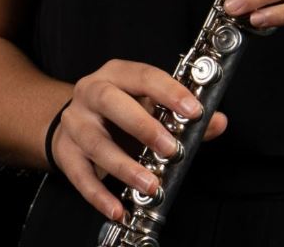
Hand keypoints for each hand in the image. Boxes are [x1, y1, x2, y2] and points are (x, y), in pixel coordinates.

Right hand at [52, 60, 226, 222]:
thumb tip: (217, 122)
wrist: (76, 120)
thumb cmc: (120, 111)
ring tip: (151, 185)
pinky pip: (80, 175)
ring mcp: (75, 122)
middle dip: (143, 126)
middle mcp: (91, 93)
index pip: (143, 76)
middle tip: (171, 149)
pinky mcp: (65, 151)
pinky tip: (117, 209)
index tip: (194, 111)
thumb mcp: (149, 105)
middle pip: (111, 102)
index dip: (169, 91)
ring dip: (125, 166)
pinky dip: (98, 195)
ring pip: (96, 143)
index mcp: (116, 74)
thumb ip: (183, 115)